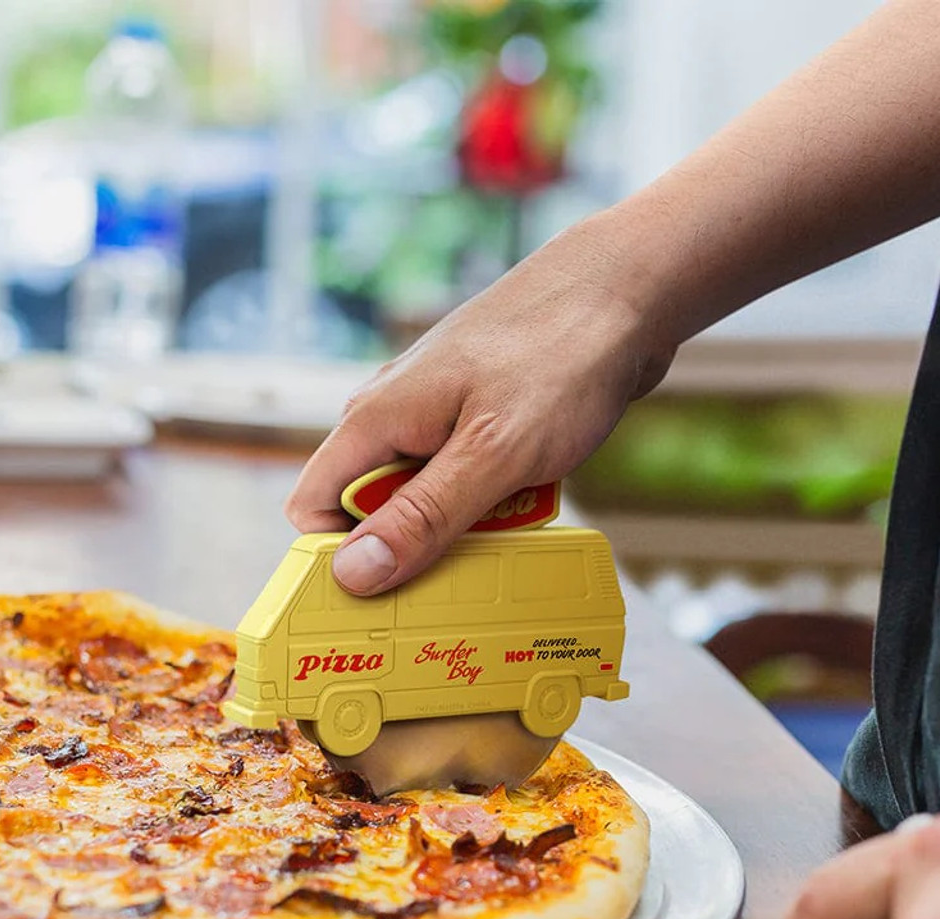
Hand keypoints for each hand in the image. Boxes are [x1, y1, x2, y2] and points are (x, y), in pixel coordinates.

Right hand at [285, 217, 674, 594]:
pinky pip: (469, 482)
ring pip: (427, 500)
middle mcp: (396, 417)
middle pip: (373, 512)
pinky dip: (495, 504)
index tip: (381, 604)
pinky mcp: (480, 421)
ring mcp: (440, 417)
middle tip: (463, 581)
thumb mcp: (492, 453)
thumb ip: (425, 516)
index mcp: (376, 419)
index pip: (313, 508)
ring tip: (512, 532)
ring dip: (464, 529)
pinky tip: (532, 502)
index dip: (338, 560)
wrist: (626, 293)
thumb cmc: (560, 357)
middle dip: (412, 552)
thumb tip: (353, 575)